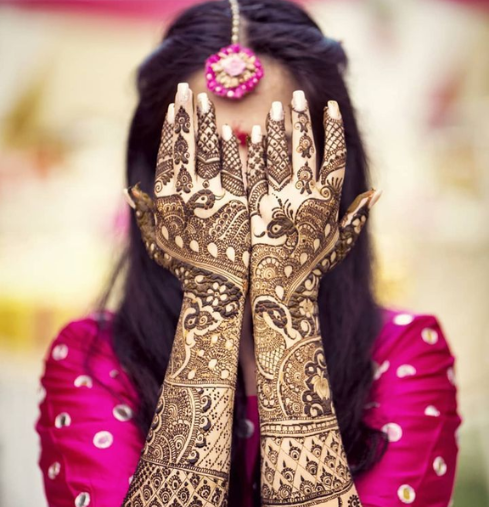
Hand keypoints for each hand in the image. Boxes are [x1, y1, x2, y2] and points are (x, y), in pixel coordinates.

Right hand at [126, 83, 249, 306]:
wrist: (218, 292)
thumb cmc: (186, 270)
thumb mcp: (159, 244)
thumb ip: (145, 215)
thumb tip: (130, 190)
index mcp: (168, 201)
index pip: (169, 155)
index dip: (171, 129)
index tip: (173, 106)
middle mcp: (190, 195)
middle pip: (188, 147)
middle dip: (187, 116)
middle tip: (188, 90)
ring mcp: (217, 199)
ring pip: (213, 152)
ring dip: (210, 124)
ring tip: (209, 100)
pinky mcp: (242, 207)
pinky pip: (239, 171)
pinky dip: (237, 150)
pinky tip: (239, 132)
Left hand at [247, 91, 380, 336]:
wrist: (282, 292)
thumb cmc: (312, 269)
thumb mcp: (340, 243)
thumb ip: (357, 215)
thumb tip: (378, 192)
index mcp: (330, 203)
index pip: (335, 157)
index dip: (333, 131)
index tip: (329, 108)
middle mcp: (307, 198)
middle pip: (305, 150)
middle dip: (302, 121)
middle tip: (297, 97)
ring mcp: (281, 202)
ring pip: (279, 157)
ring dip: (278, 129)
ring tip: (275, 106)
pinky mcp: (257, 210)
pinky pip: (254, 175)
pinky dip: (252, 153)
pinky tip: (247, 133)